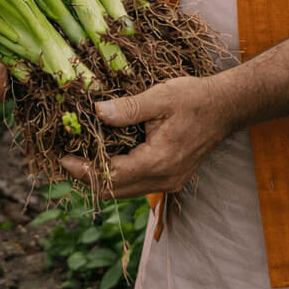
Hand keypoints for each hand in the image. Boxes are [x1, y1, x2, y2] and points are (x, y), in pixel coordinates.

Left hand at [58, 74, 236, 198]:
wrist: (226, 108)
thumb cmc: (194, 99)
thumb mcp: (160, 97)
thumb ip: (128, 108)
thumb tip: (97, 112)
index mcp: (159, 161)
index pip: (112, 176)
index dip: (84, 170)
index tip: (62, 158)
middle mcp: (164, 179)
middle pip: (115, 191)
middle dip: (88, 178)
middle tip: (65, 160)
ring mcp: (169, 182)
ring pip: (125, 190)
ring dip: (102, 177)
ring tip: (81, 157)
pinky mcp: (171, 178)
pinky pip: (137, 184)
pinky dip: (118, 175)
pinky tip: (106, 157)